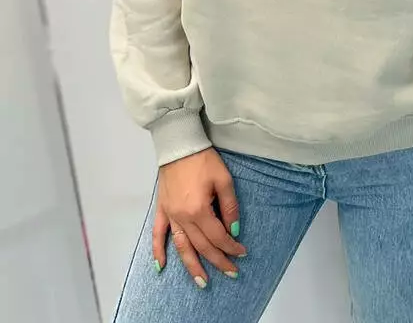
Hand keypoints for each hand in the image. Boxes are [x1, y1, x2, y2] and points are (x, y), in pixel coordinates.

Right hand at [153, 148, 246, 287]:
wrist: (179, 144)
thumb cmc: (203, 159)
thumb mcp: (224, 179)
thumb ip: (230, 207)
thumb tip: (233, 230)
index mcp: (199, 210)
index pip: (218, 236)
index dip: (231, 246)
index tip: (242, 252)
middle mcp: (183, 217)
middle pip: (202, 246)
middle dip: (218, 261)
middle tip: (231, 272)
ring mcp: (170, 214)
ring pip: (181, 247)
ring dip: (192, 266)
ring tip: (202, 281)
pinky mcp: (162, 208)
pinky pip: (158, 234)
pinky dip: (158, 251)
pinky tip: (161, 265)